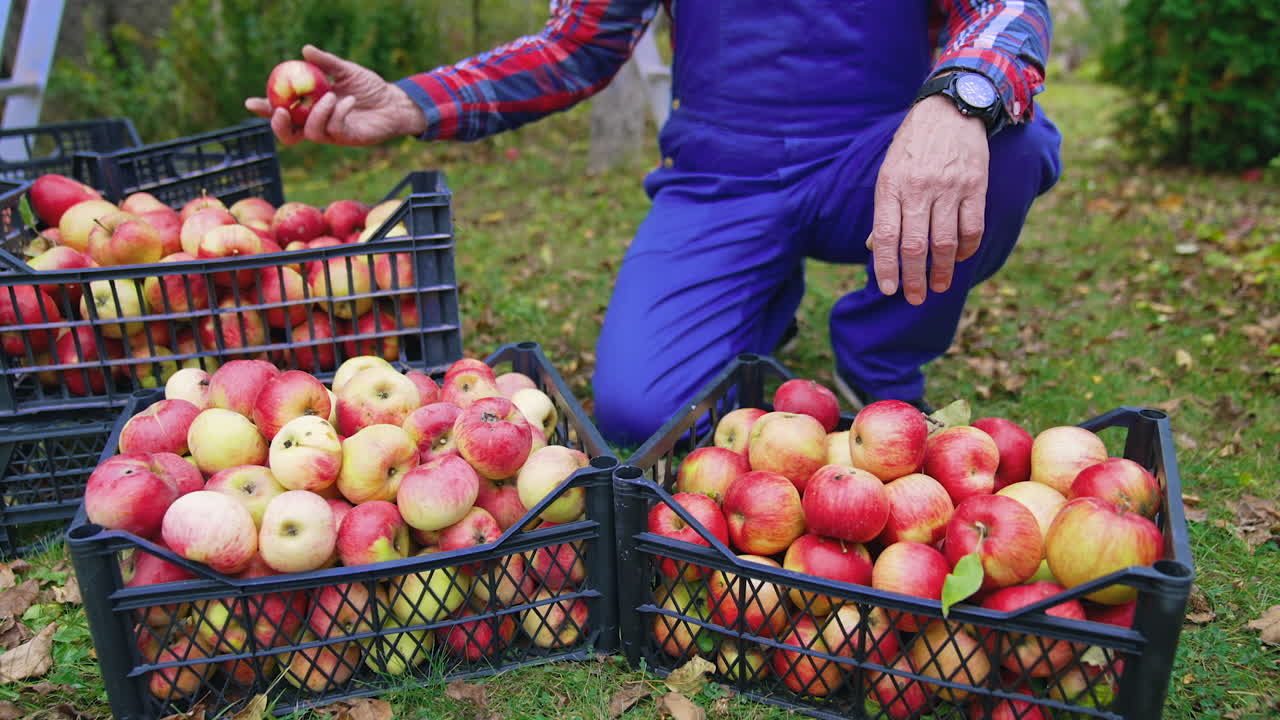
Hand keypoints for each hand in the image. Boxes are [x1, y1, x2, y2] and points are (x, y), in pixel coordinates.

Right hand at [245, 45, 426, 146]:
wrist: (393, 102)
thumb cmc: (369, 87)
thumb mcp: (346, 70)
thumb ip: (325, 62)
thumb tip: (305, 50)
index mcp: (310, 107)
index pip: (283, 111)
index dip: (265, 110)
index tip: (251, 102)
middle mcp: (317, 123)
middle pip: (288, 134)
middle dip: (278, 125)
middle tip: (280, 111)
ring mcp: (331, 133)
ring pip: (311, 132)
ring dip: (317, 113)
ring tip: (331, 95)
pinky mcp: (347, 138)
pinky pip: (334, 129)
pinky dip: (338, 113)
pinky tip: (349, 101)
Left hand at [869, 94, 989, 304]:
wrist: (950, 108)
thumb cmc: (912, 146)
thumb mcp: (888, 172)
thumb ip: (884, 211)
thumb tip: (874, 248)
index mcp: (891, 186)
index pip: (886, 237)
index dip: (887, 268)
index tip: (888, 290)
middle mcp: (918, 189)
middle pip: (915, 246)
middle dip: (914, 278)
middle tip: (915, 298)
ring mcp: (949, 188)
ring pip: (945, 242)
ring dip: (943, 270)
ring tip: (939, 286)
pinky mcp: (975, 185)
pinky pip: (972, 227)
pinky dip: (966, 248)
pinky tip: (960, 258)